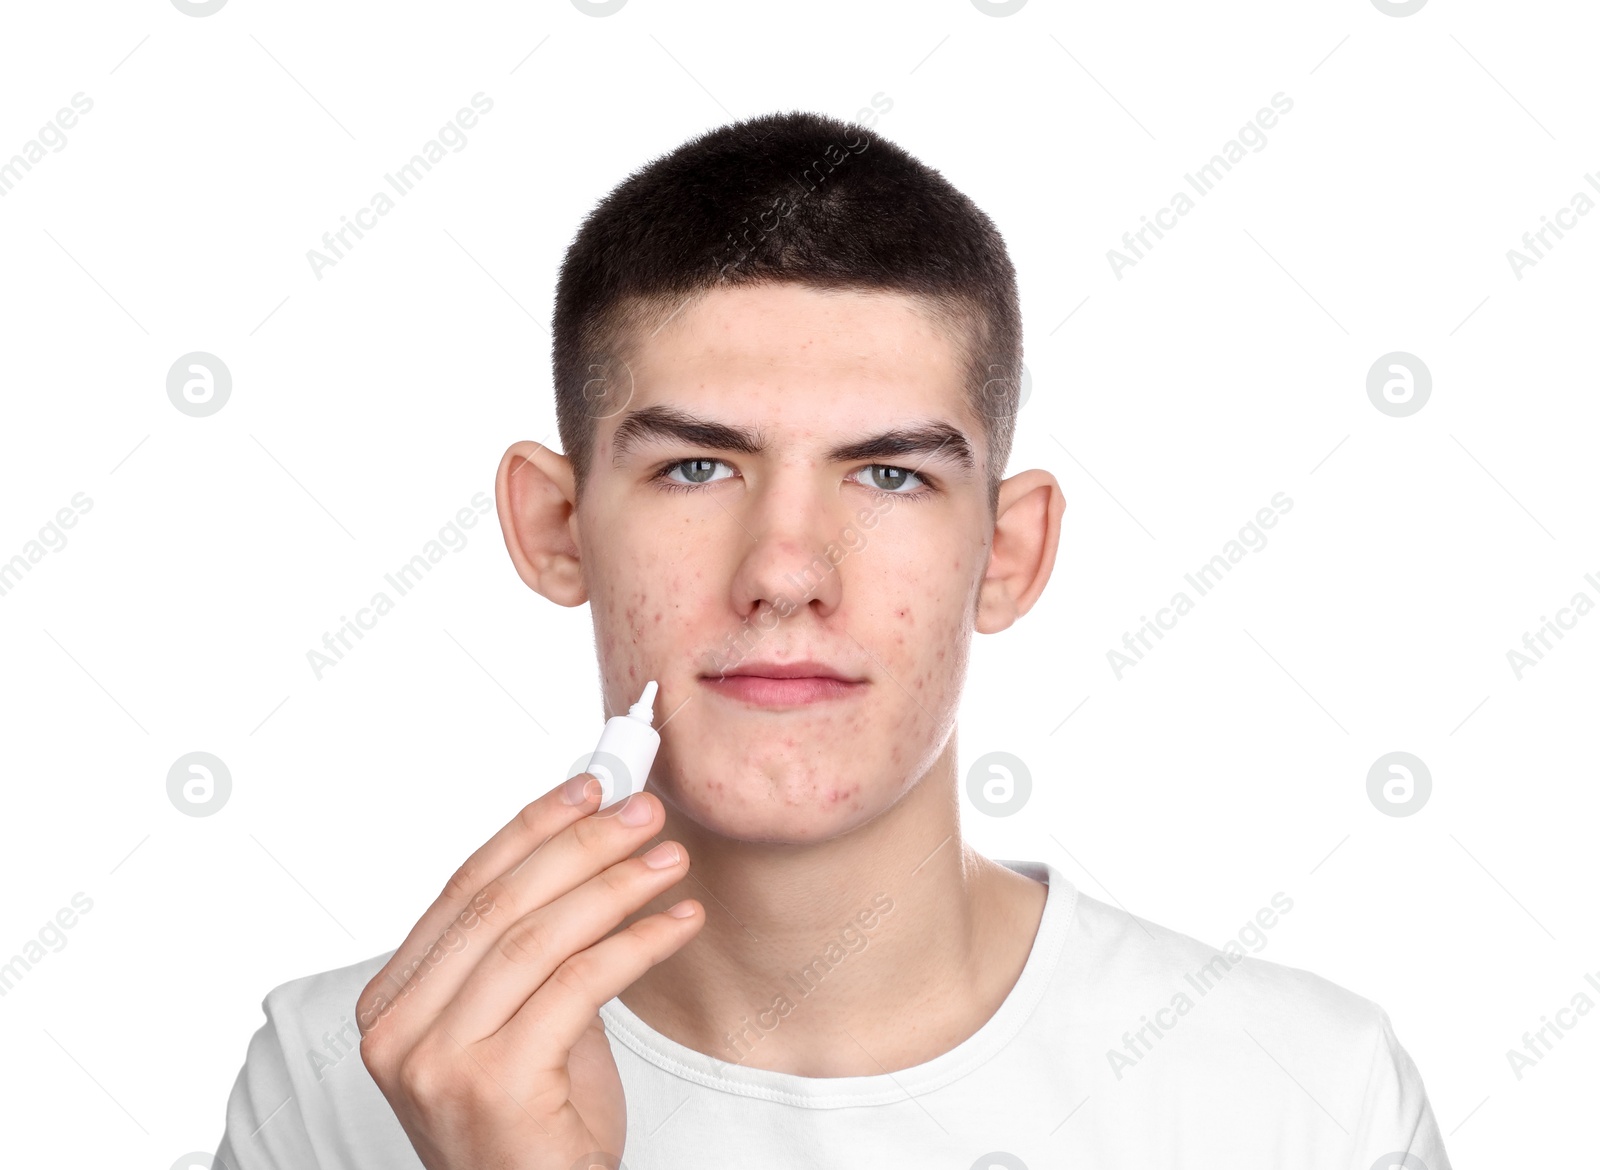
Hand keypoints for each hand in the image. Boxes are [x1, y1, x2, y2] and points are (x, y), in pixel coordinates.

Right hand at [356, 777, 701, 1168]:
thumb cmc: (534, 1126)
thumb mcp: (518, 1024)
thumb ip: (530, 951)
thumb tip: (585, 849)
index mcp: (392, 1006)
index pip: (464, 890)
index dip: (530, 829)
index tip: (588, 788)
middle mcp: (399, 1033)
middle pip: (499, 906)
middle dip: (580, 846)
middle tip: (643, 813)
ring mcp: (439, 1063)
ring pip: (537, 938)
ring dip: (615, 887)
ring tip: (668, 861)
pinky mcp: (496, 1087)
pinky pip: (579, 986)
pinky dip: (637, 943)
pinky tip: (676, 923)